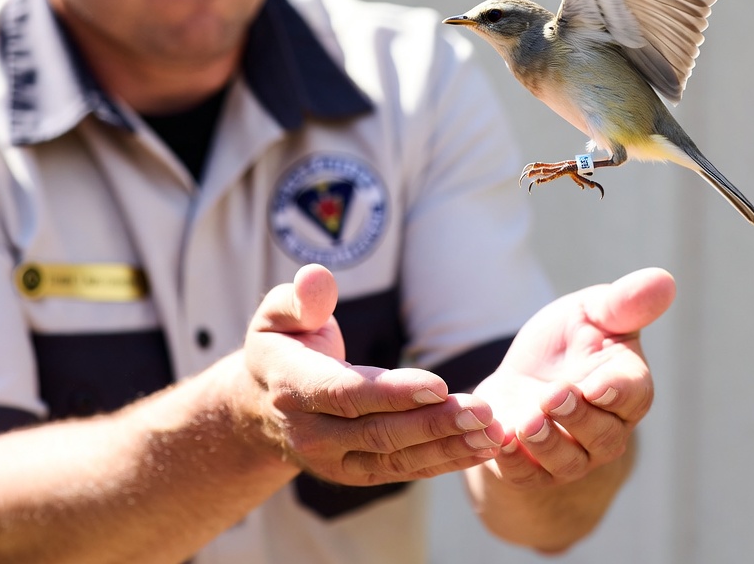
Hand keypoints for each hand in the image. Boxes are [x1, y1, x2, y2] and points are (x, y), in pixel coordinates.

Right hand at [243, 264, 503, 485]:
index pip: (345, 393)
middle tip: (483, 410)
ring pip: (395, 458)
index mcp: (292, 386)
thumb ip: (299, 298)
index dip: (392, 392)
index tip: (438, 385)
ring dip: (447, 448)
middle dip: (434, 423)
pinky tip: (480, 449)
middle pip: (378, 432)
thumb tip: (317, 280)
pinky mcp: (353, 473)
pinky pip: (401, 471)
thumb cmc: (281, 344)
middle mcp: (310, 432)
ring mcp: (331, 460)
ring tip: (493, 433)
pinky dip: (443, 462)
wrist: (260, 406)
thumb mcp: (277, 314)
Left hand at [474, 267, 674, 487]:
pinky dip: (514, 462)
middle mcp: (605, 428)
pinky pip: (527, 476)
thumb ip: (623, 303)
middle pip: (602, 435)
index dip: (616, 391)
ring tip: (527, 422)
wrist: (524, 375)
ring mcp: (571, 454)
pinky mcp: (532, 467)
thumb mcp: (590, 313)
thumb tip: (665, 279)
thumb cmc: (568, 341)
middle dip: (577, 417)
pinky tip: (500, 442)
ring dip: (547, 444)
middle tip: (552, 396)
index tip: (596, 384)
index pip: (633, 394)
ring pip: (567, 461)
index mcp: (626, 386)